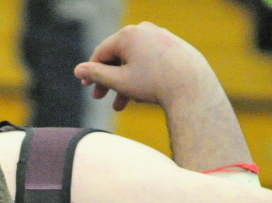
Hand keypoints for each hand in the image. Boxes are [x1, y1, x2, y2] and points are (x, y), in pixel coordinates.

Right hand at [74, 22, 220, 112]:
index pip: (101, 52)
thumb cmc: (154, 83)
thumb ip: (96, 75)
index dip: (91, 71)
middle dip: (108, 79)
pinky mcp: (173, 45)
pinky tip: (140, 95)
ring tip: (121, 104)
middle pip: (118, 56)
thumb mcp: (119, 81)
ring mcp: (160, 36)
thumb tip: (78, 70)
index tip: (87, 87)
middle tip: (100, 97)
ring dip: (124, 82)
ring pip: (134, 60)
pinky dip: (141, 75)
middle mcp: (144, 30)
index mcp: (128, 34)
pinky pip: (150, 60)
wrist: (193, 87)